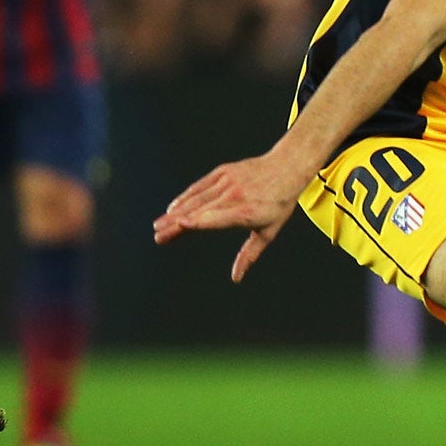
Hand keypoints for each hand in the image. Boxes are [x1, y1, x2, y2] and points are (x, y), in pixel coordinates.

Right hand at [152, 151, 310, 281]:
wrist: (287, 167)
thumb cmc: (280, 203)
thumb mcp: (269, 232)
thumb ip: (249, 255)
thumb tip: (236, 278)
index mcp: (247, 212)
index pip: (217, 218)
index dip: (197, 221)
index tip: (180, 226)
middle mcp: (235, 196)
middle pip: (200, 211)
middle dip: (176, 223)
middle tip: (158, 235)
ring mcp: (228, 182)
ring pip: (196, 199)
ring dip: (175, 212)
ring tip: (159, 225)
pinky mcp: (223, 172)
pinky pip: (200, 186)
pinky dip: (185, 197)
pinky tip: (173, 208)